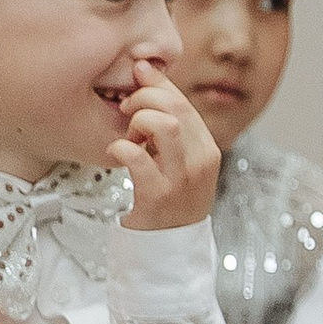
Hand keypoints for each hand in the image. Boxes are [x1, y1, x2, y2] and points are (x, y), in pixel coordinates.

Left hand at [108, 63, 221, 228]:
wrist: (168, 251)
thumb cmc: (168, 201)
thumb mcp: (179, 161)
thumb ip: (169, 124)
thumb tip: (148, 72)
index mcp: (206, 149)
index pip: (183, 102)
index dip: (157, 84)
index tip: (136, 78)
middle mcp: (199, 161)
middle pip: (175, 108)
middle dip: (143, 99)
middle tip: (125, 111)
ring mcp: (181, 179)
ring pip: (164, 125)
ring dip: (138, 122)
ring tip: (128, 136)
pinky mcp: (157, 196)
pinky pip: (137, 159)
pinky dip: (121, 148)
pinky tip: (116, 153)